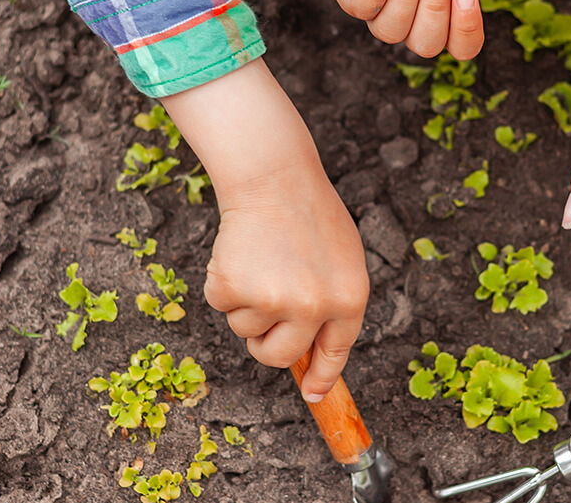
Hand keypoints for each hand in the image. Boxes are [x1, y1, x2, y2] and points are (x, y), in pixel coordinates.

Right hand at [161, 60, 369, 401]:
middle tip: (263, 315)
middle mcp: (314, 306)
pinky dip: (223, 283)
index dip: (321, 377)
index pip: (334, 353)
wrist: (273, 176)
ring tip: (260, 259)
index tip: (312, 394)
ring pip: (246, 329)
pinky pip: (222, 305)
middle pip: (279, 356)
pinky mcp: (236, 288)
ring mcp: (274, 299)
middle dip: (265, 345)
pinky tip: (239, 252)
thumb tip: (311, 352)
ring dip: (245, 302)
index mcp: (349, 299)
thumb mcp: (342, 259)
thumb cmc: (308, 214)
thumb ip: (332, 303)